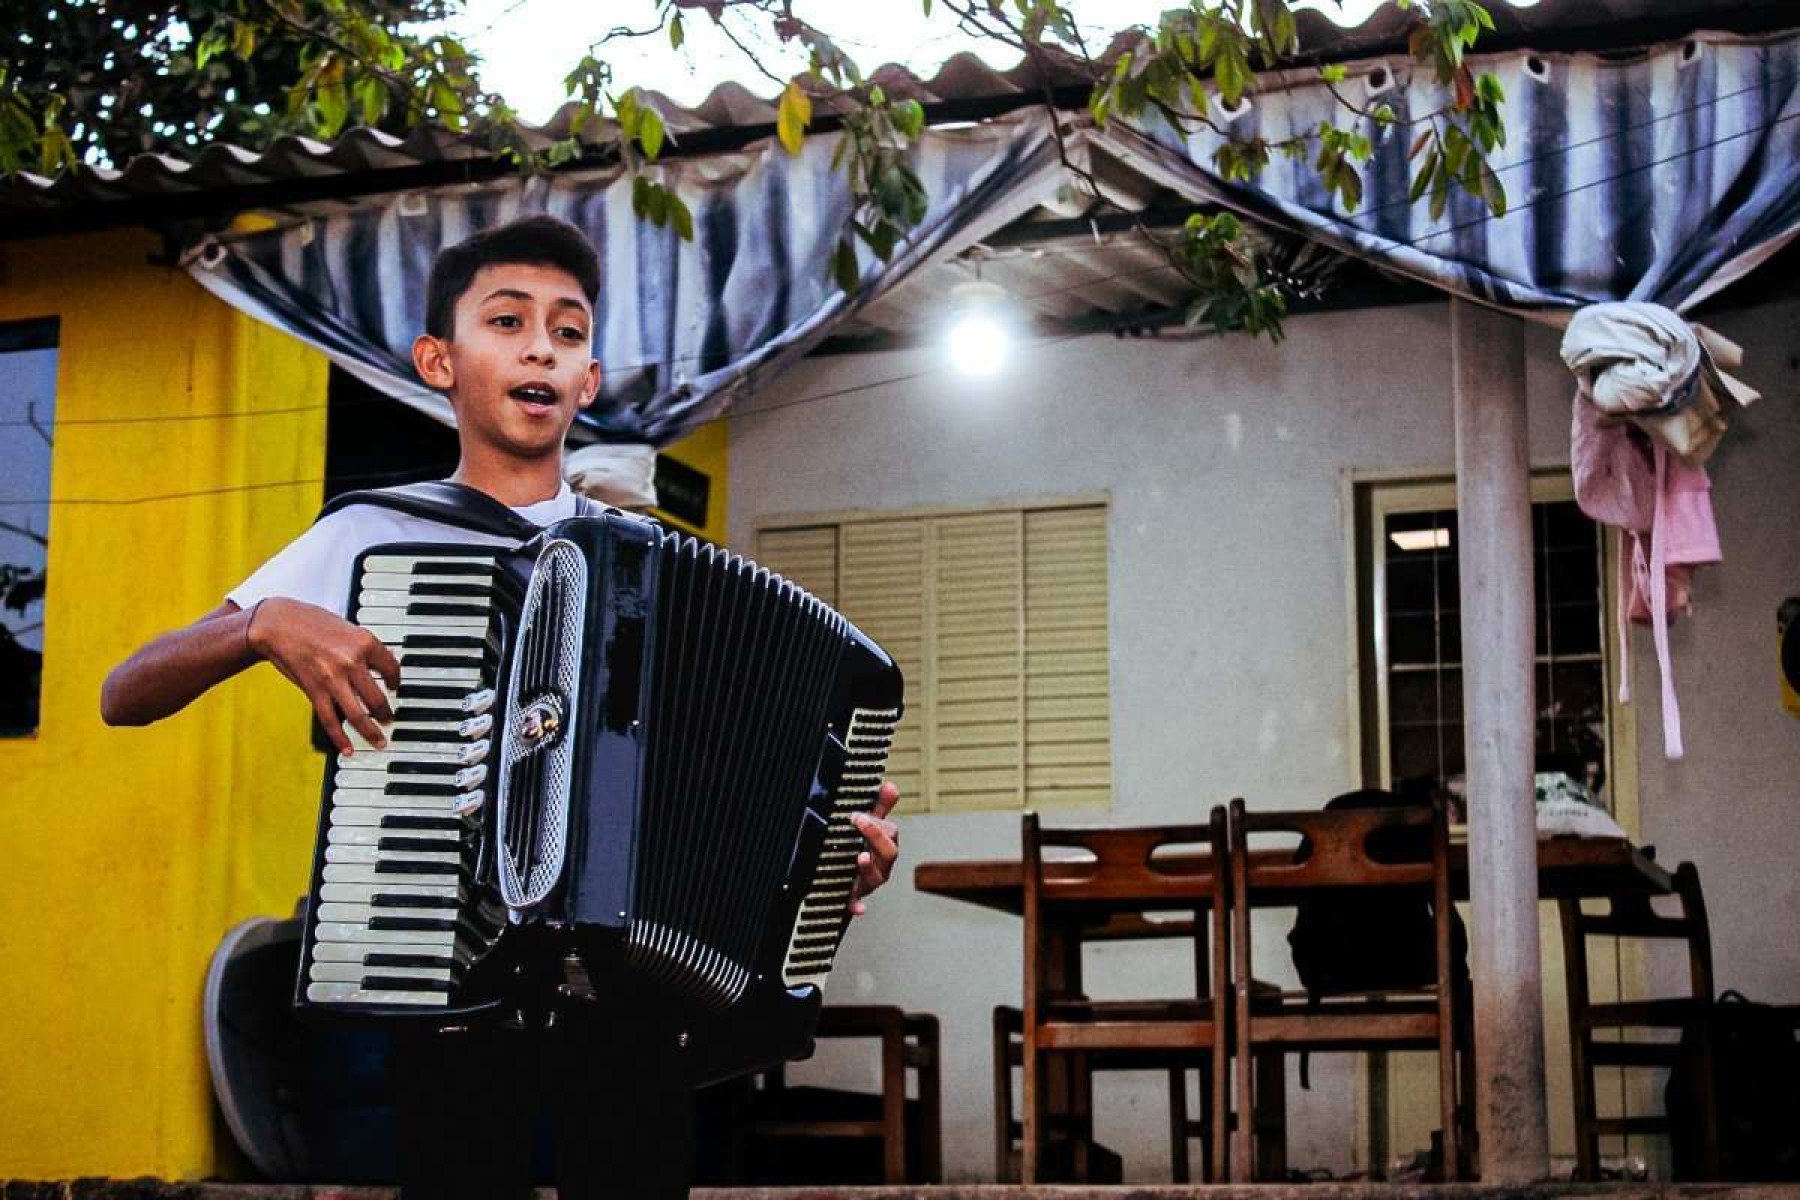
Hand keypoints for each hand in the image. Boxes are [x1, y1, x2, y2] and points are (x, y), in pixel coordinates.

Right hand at [247, 597, 401, 755]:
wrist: (278, 624)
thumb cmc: (313, 622)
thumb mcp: (348, 628)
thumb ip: (366, 648)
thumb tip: (386, 663)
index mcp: (365, 642)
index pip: (393, 669)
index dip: (397, 681)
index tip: (396, 688)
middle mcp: (352, 662)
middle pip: (378, 698)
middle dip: (386, 714)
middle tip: (390, 720)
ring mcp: (333, 679)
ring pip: (358, 715)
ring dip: (372, 732)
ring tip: (380, 741)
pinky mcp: (314, 691)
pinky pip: (331, 720)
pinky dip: (341, 738)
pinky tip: (348, 749)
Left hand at [848, 781, 899, 916]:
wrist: (847, 879)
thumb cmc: (863, 849)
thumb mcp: (871, 828)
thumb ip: (880, 807)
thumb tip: (890, 786)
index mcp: (886, 847)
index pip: (891, 833)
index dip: (877, 823)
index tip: (860, 814)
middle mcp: (882, 865)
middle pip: (889, 852)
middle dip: (875, 836)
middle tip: (858, 821)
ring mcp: (869, 882)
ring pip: (876, 877)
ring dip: (869, 867)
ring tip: (861, 858)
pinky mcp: (854, 898)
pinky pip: (857, 904)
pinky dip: (857, 906)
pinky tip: (857, 908)